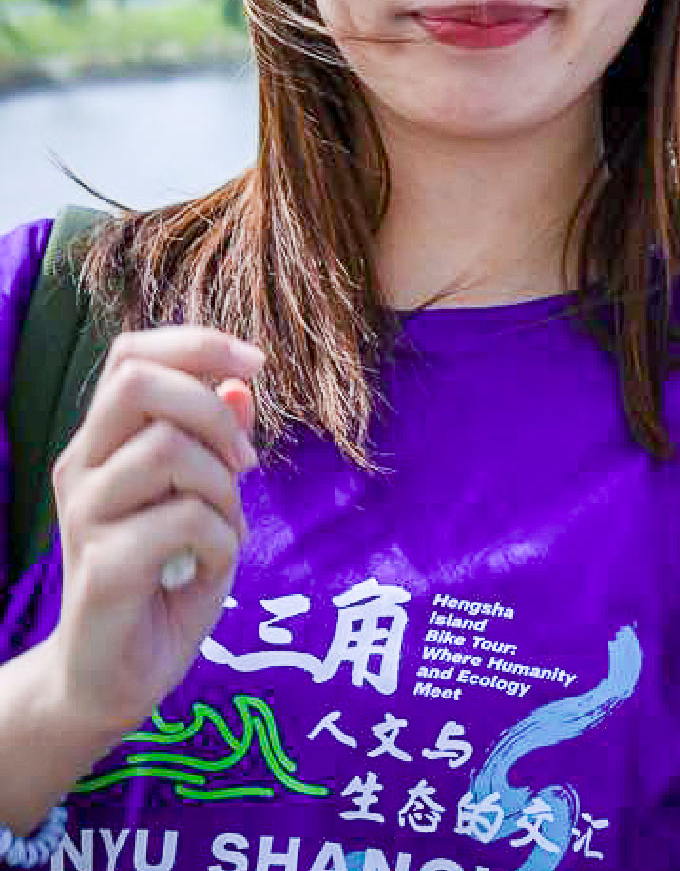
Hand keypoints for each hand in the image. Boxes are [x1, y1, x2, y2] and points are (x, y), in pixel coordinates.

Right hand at [36, 327, 262, 738]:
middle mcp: (83, 472)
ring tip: (224, 526)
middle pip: (137, 383)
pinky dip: (221, 538)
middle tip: (243, 463)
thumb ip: (217, 442)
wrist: (113, 675)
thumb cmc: (164, 580)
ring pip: (166, 449)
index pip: (130, 355)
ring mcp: (86, 518)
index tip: (256, 364)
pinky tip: (210, 565)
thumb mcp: (206, 500)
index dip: (198, 344)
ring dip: (222, 485)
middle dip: (211, 410)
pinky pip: (183, 519)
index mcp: (103, 446)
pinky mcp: (103, 568)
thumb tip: (240, 383)